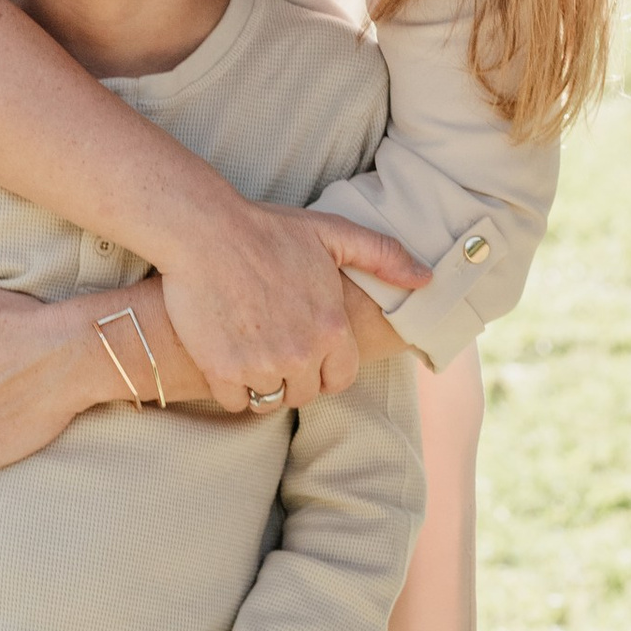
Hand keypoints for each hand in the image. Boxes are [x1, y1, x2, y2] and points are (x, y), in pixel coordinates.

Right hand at [160, 199, 423, 412]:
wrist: (203, 230)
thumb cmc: (267, 228)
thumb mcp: (333, 232)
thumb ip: (383, 255)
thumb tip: (426, 279)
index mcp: (332, 327)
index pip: (341, 379)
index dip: (325, 371)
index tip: (307, 358)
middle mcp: (302, 353)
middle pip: (304, 394)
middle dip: (293, 379)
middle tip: (273, 353)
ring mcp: (262, 365)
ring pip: (269, 400)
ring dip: (262, 386)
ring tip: (249, 357)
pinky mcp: (223, 370)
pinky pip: (234, 402)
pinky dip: (229, 388)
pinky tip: (224, 360)